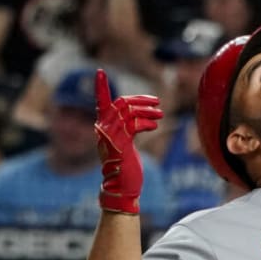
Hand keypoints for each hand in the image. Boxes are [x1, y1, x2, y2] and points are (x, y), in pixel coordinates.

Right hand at [94, 69, 162, 213]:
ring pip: (129, 112)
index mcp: (103, 128)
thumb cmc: (125, 167)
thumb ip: (128, 128)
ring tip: (161, 114)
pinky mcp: (120, 144)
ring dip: (148, 111)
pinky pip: (134, 125)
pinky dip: (146, 122)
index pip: (100, 102)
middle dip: (141, 100)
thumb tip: (142, 116)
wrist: (122, 188)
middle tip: (157, 101)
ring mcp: (110, 137)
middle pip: (121, 103)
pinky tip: (155, 125)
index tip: (100, 71)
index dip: (100, 87)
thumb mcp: (126, 144)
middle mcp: (103, 130)